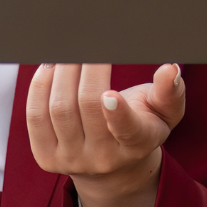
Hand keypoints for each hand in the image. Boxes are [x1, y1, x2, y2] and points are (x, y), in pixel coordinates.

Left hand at [26, 63, 185, 206]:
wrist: (114, 165)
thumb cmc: (141, 125)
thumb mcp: (163, 112)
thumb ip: (170, 92)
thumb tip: (170, 69)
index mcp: (137, 144)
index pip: (127, 130)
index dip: (116, 113)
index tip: (109, 92)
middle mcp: (103, 158)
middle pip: (86, 106)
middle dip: (83, 67)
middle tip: (83, 41)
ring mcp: (72, 160)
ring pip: (59, 109)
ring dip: (60, 72)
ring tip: (65, 51)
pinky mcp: (46, 157)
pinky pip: (36, 117)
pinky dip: (40, 87)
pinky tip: (49, 69)